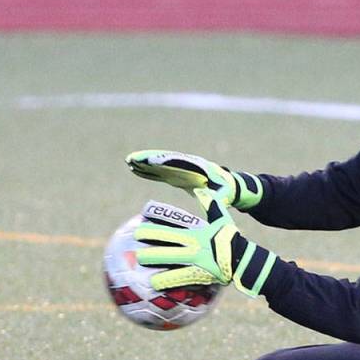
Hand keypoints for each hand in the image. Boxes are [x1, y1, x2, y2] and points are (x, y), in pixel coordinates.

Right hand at [126, 149, 262, 209]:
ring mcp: (182, 167)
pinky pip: (161, 170)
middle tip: (131, 159)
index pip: (179, 162)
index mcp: (199, 168)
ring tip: (128, 162)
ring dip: (145, 163)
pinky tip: (135, 170)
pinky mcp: (178, 173)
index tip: (151, 161)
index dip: (164, 161)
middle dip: (149, 158)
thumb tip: (212, 201)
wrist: (231, 186)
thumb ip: (216, 199)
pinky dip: (149, 170)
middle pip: (166, 159)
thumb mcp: (223, 197)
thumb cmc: (227, 193)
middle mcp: (189, 164)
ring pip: (161, 163)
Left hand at [134, 189, 276, 296]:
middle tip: (135, 249)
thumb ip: (211, 204)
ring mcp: (195, 263)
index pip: (169, 230)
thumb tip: (202, 189)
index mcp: (196, 234)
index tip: (138, 230)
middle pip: (164, 248)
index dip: (152, 230)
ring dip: (153, 265)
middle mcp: (193, 248)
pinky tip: (154, 284)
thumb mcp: (222, 219)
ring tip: (140, 266)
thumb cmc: (230, 238)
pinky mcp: (198, 276)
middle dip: (147, 249)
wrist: (243, 259)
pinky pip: (179, 280)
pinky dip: (166, 282)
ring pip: (169, 265)